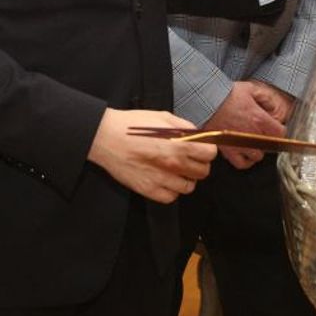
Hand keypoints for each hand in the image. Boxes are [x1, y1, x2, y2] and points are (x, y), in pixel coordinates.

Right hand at [88, 108, 216, 202]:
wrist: (106, 137)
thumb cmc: (132, 125)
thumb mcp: (163, 117)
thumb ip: (185, 127)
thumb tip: (199, 135)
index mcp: (180, 144)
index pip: (210, 154)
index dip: (207, 150)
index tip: (201, 149)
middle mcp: (174, 164)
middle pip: (203, 172)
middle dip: (199, 164)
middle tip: (189, 159)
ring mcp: (162, 179)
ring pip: (189, 187)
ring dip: (186, 179)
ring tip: (176, 170)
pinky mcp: (149, 190)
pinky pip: (171, 197)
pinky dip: (171, 190)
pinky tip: (165, 179)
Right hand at [204, 81, 289, 168]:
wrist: (206, 102)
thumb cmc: (226, 95)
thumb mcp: (249, 89)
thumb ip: (264, 97)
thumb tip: (272, 106)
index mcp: (260, 119)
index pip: (281, 133)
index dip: (279, 130)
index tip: (275, 128)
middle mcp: (252, 135)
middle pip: (270, 146)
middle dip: (268, 140)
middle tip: (261, 133)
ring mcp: (240, 144)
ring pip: (257, 156)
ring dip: (257, 150)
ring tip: (252, 143)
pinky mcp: (228, 150)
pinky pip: (242, 163)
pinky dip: (244, 160)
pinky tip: (243, 152)